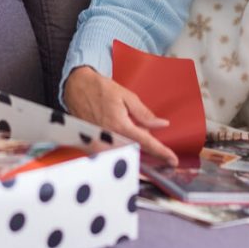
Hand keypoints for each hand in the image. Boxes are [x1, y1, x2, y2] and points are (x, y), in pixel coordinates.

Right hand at [63, 65, 178, 165]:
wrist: (76, 88)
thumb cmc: (100, 89)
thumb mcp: (126, 96)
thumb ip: (144, 113)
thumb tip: (161, 124)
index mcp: (119, 126)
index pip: (146, 143)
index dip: (161, 152)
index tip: (173, 160)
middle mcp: (108, 139)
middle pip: (135, 149)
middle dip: (142, 140)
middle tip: (133, 121)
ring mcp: (98, 145)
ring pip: (123, 151)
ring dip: (130, 142)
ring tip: (119, 121)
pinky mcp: (90, 147)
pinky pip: (111, 151)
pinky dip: (118, 143)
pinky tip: (114, 128)